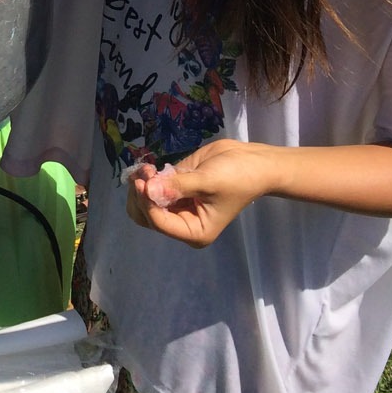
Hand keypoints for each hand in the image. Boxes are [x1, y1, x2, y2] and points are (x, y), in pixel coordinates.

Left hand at [126, 139, 275, 247]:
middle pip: (145, 217)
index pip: (159, 223)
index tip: (143, 181)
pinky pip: (151, 188)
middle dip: (139, 196)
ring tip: (146, 168)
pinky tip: (149, 167)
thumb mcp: (208, 182)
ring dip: (139, 186)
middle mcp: (183, 222)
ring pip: (143, 203)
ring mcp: (177, 205)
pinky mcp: (174, 188)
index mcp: (195, 231)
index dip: (146, 203)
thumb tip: (148, 189)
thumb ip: (177, 186)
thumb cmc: (237, 177)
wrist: (252, 161)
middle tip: (145, 173)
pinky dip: (145, 179)